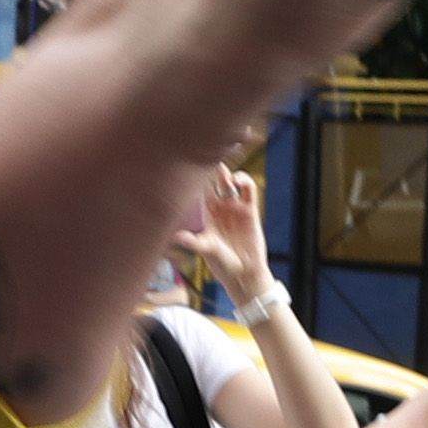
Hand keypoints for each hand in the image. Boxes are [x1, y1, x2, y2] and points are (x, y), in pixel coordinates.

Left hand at [174, 166, 271, 298]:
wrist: (243, 274)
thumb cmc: (222, 264)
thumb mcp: (206, 250)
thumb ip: (193, 242)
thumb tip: (176, 237)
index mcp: (207, 214)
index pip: (200, 191)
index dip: (196, 178)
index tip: (188, 164)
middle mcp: (221, 209)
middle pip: (215, 183)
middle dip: (210, 170)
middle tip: (204, 154)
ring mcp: (236, 208)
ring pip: (230, 184)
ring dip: (226, 174)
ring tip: (220, 167)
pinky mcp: (250, 211)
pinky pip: (248, 191)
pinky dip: (244, 182)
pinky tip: (237, 180)